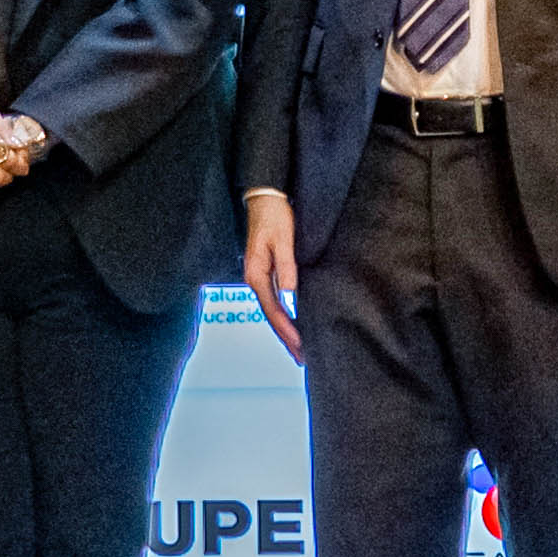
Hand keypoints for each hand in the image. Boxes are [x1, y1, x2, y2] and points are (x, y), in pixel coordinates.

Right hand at [238, 190, 301, 357]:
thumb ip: (286, 267)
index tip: (300, 345)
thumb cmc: (274, 216)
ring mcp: (260, 277)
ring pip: (272, 311)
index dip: (287, 329)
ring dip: (285, 330)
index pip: (273, 309)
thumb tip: (291, 295)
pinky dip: (284, 316)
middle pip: (271, 315)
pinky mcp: (267, 273)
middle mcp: (255, 279)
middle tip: (302, 358)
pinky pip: (275, 301)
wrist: (265, 198)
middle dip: (286, 338)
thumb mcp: (282, 239)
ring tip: (299, 349)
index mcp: (256, 274)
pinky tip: (292, 324)